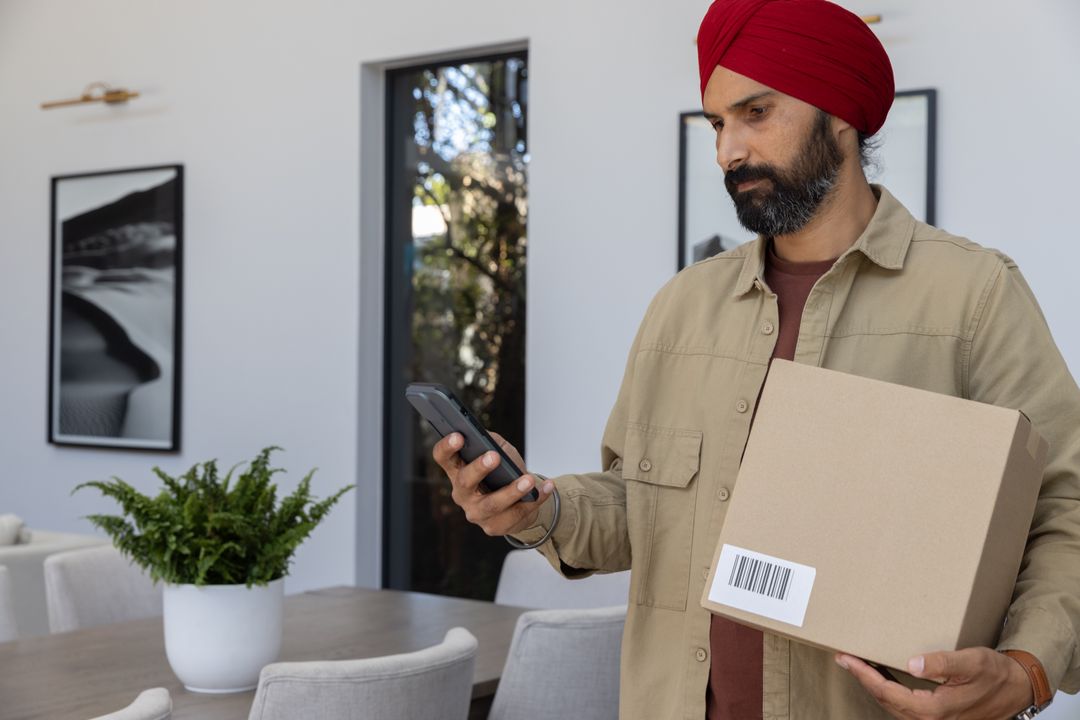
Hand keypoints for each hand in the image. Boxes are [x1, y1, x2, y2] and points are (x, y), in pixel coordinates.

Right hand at [432, 431, 554, 536]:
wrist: (519, 501)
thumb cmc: (504, 471)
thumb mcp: (500, 451)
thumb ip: (494, 442)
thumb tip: (491, 440)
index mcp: (458, 470)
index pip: (443, 457)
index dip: (447, 446)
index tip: (459, 436)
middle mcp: (462, 494)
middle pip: (464, 482)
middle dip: (479, 468)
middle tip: (494, 456)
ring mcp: (476, 513)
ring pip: (492, 504)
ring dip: (512, 491)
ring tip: (528, 480)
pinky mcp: (494, 527)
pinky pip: (516, 515)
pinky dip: (535, 500)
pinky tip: (546, 488)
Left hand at [836, 647, 1032, 718]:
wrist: (1017, 688)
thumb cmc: (996, 674)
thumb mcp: (971, 663)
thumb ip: (942, 663)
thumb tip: (911, 663)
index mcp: (934, 710)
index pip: (887, 693)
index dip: (864, 675)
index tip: (846, 658)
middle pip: (885, 701)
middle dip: (863, 679)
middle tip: (844, 659)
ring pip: (893, 706)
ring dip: (873, 686)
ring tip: (857, 665)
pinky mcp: (937, 716)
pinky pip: (904, 706)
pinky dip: (888, 691)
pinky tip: (882, 676)